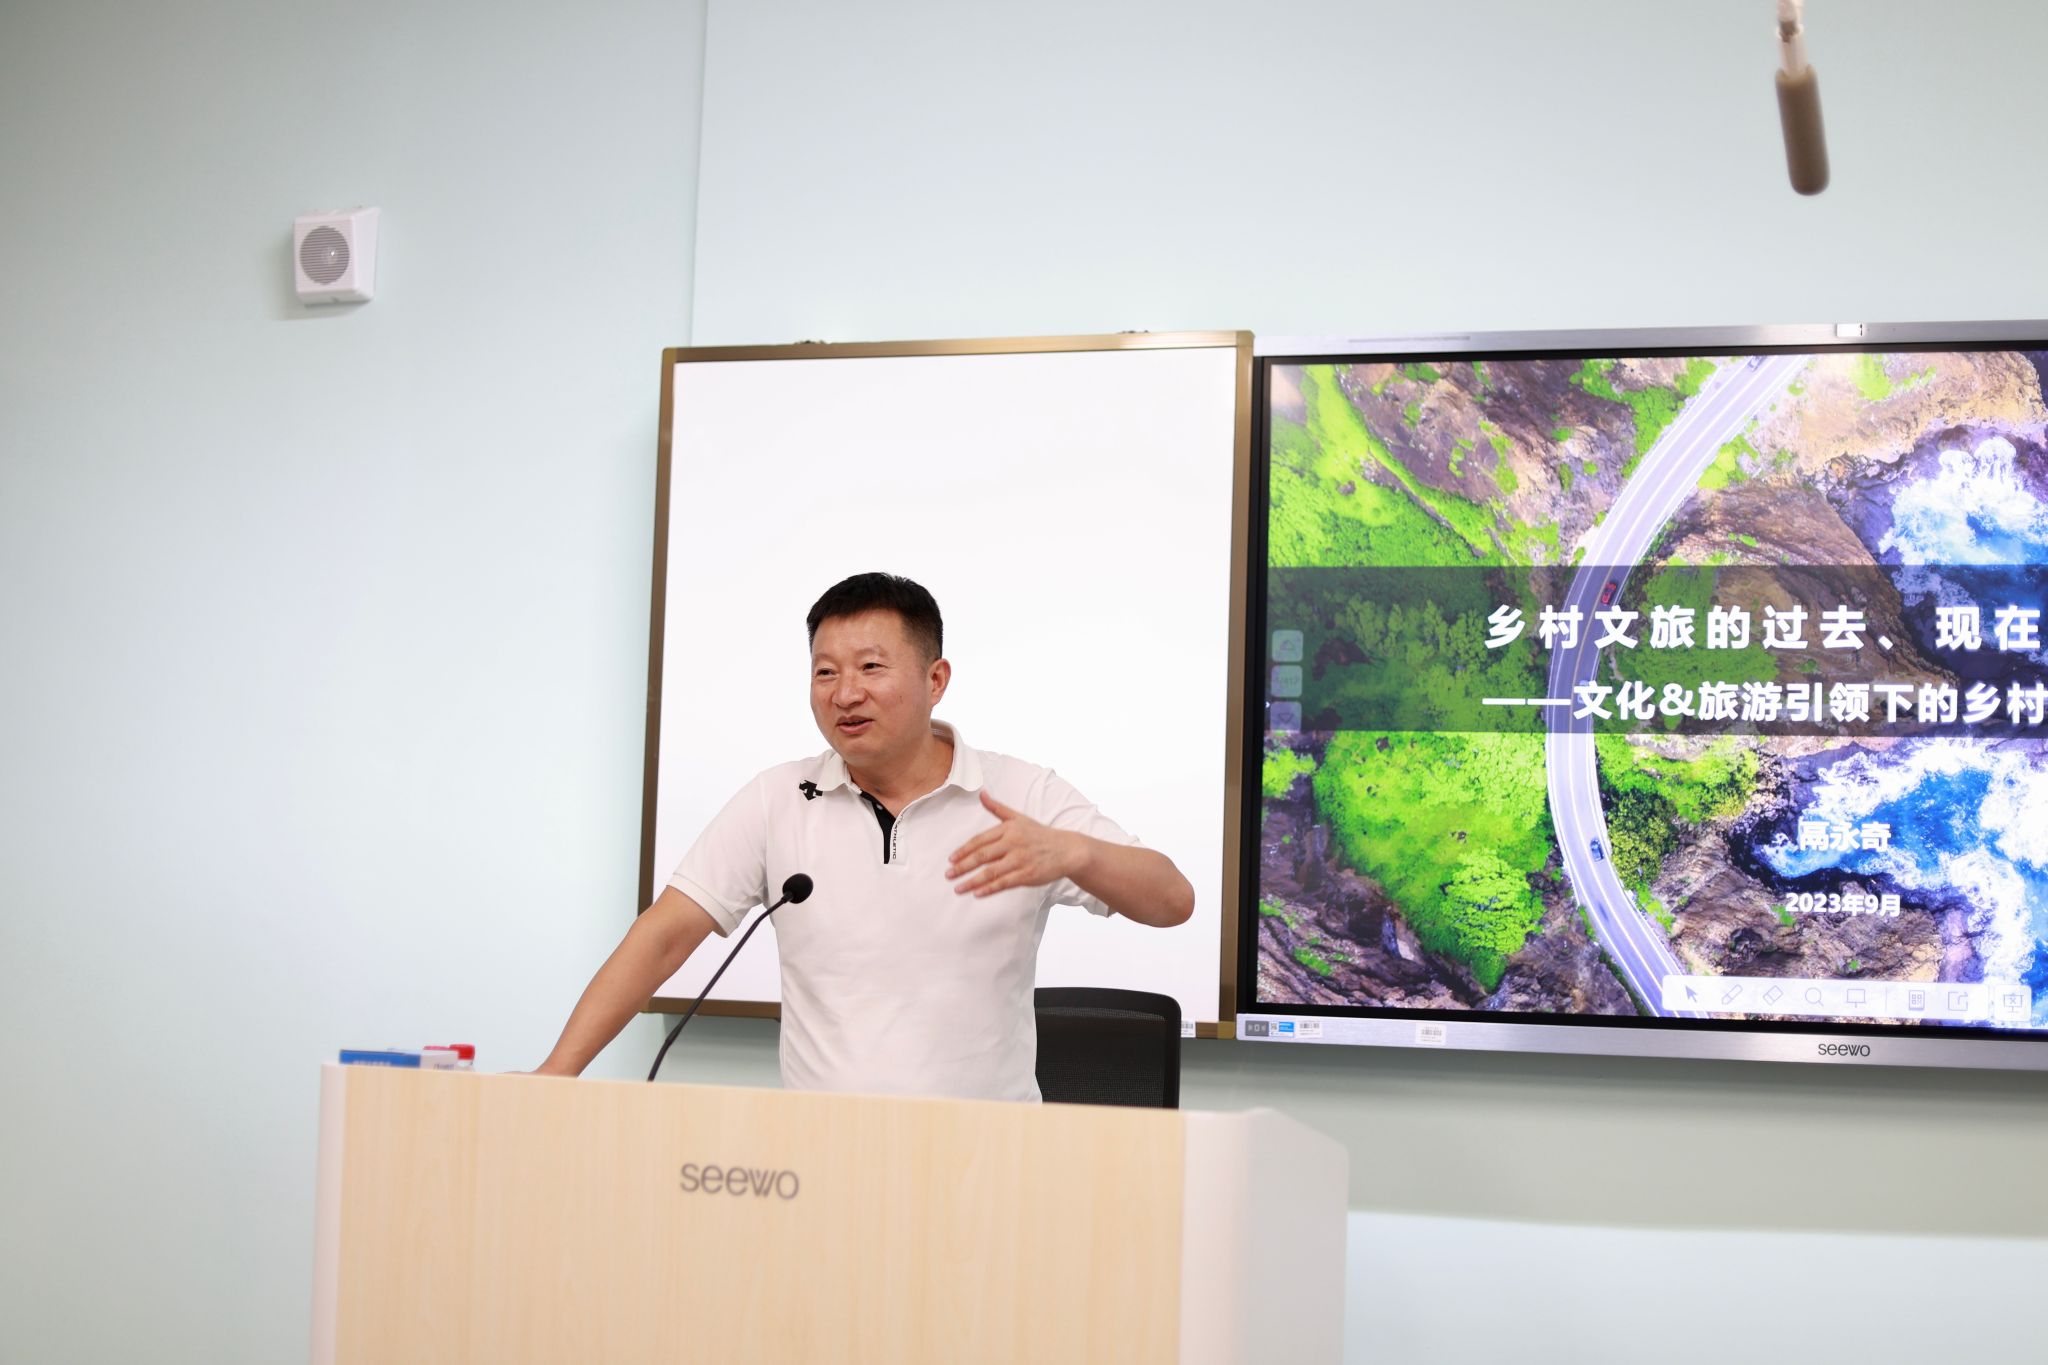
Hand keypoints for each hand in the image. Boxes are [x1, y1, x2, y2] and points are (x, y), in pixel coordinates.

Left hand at [946, 790, 1079, 896]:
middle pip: (982, 856)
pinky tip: (977, 893)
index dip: (964, 850)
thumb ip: (997, 808)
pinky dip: (989, 888)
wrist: (1067, 850)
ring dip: (972, 881)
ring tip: (958, 888)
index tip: (951, 859)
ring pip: (991, 872)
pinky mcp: (1027, 875)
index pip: (980, 840)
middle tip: (948, 875)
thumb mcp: (1019, 817)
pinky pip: (1004, 883)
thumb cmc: (1040, 834)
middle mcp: (1013, 843)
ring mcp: (1020, 860)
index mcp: (1008, 829)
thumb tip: (981, 793)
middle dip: (962, 866)